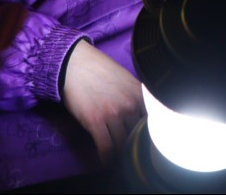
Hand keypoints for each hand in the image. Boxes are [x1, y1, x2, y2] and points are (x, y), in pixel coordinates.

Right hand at [61, 40, 144, 165]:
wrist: (74, 63)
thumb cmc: (98, 69)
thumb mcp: (125, 80)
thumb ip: (136, 97)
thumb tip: (142, 116)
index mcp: (139, 94)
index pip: (150, 123)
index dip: (146, 136)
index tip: (142, 145)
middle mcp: (130, 104)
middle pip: (136, 135)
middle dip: (132, 146)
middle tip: (128, 155)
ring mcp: (114, 114)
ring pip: (122, 144)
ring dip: (119, 155)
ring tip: (117, 161)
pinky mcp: (96, 121)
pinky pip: (106, 148)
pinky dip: (107, 159)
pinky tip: (106, 163)